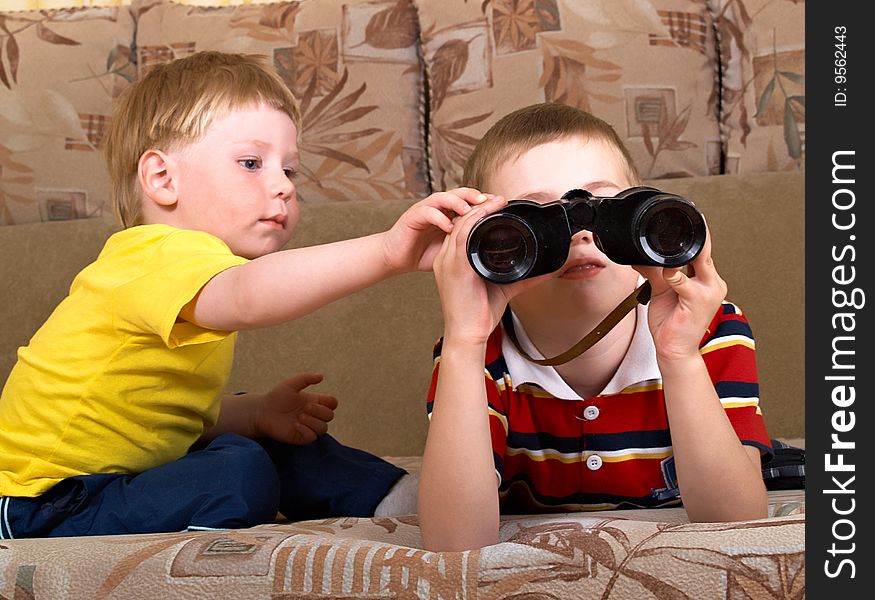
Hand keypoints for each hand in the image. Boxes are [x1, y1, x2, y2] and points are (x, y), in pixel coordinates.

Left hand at [253, 373, 337, 444]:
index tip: (321, 399)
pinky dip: (306, 430)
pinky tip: (296, 425)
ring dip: (314, 422)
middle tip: (306, 408)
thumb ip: (306, 379)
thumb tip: (321, 376)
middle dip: (320, 411)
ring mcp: (308, 426)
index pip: (332, 404)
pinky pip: (312, 437)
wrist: (262, 411)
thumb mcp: (291, 384)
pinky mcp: (301, 437)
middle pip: (330, 416)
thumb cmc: (276, 397)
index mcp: (314, 402)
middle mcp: (313, 415)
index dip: (331, 402)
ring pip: (323, 428)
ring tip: (299, 417)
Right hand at [381, 188, 495, 273]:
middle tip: (490, 202)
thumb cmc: (424, 253)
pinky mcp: (413, 216)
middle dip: (475, 196)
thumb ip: (469, 244)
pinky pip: (427, 212)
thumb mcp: (453, 249)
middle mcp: (439, 207)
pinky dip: (439, 218)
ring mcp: (426, 209)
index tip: (501, 205)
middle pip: (460, 193)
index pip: (470, 201)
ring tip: (469, 211)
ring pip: (444, 197)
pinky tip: (448, 227)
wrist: (396, 257)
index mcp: (450, 213)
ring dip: (457, 202)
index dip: (485, 201)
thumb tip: (495, 252)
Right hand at [433, 197, 542, 345]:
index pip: (463, 229)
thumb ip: (524, 276)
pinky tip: (487, 212)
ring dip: (478, 209)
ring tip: (496, 201)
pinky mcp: (454, 267)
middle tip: (499, 199)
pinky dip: (475, 220)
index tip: (497, 206)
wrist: (468, 333)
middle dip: (478, 207)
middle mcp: (446, 258)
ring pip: (460, 224)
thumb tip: (547, 270)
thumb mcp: (504, 288)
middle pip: (460, 222)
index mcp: (454, 261)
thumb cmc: (479, 313)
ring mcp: (448, 261)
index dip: (478, 215)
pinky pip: (461, 235)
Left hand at [634, 223, 726, 362]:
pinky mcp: (699, 301)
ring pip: (698, 261)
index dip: (693, 235)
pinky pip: (685, 282)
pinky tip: (667, 273)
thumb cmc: (671, 324)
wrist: (675, 351)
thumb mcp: (661, 291)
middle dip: (694, 235)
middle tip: (675, 223)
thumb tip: (638, 257)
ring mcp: (708, 292)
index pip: (702, 251)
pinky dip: (674, 275)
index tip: (681, 221)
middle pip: (704, 251)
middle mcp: (712, 283)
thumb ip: (653, 272)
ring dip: (679, 254)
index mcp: (706, 279)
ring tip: (662, 250)